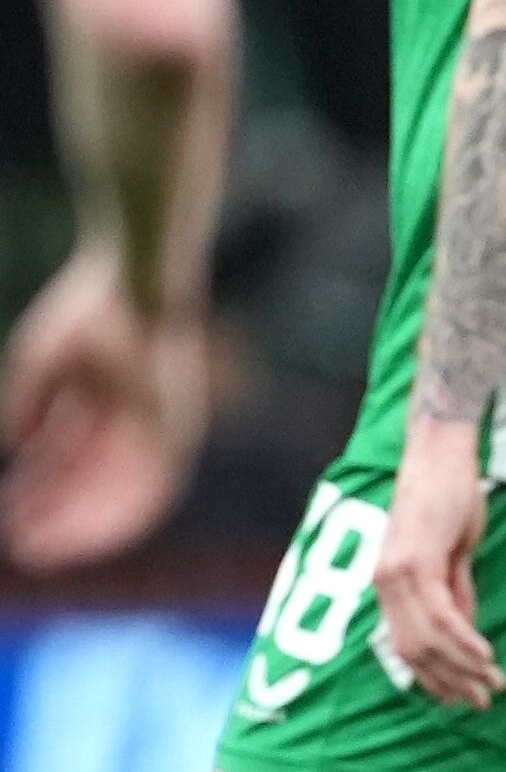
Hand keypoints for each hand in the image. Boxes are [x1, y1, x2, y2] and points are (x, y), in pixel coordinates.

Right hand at [0, 243, 205, 571]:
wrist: (139, 274)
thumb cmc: (89, 309)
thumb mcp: (45, 362)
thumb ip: (30, 405)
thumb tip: (19, 448)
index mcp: (124, 409)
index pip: (93, 475)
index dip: (59, 507)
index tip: (21, 530)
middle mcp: (148, 424)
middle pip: (107, 492)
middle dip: (66, 524)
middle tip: (26, 549)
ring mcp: (161, 425)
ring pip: (120, 495)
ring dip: (77, 524)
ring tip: (35, 543)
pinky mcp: (167, 425)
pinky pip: (143, 484)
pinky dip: (102, 505)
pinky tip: (63, 521)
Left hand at [373, 416, 504, 708]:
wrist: (440, 450)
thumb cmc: (448, 492)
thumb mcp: (453, 549)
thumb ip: (454, 588)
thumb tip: (463, 628)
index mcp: (388, 582)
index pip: (406, 646)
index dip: (434, 676)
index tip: (461, 696)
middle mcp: (384, 583)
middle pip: (413, 651)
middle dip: (449, 681)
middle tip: (480, 700)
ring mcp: (397, 574)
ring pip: (426, 639)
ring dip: (460, 667)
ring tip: (489, 683)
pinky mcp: (416, 561)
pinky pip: (440, 613)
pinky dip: (463, 638)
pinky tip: (484, 653)